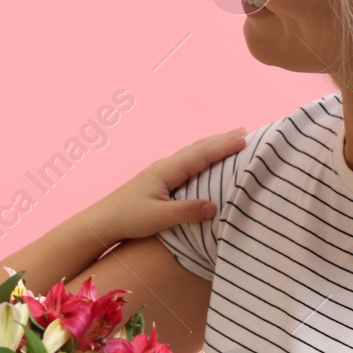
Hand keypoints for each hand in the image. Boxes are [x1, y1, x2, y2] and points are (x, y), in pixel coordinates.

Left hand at [83, 128, 247, 243]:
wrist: (103, 220)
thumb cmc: (129, 218)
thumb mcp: (158, 218)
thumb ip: (186, 212)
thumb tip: (214, 206)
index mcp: (167, 170)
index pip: (201, 154)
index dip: (224, 146)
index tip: (246, 138)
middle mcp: (166, 166)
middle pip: (200, 148)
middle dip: (224, 139)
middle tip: (249, 132)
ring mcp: (164, 171)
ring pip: (195, 153)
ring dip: (215, 145)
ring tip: (235, 140)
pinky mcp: (162, 179)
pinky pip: (190, 162)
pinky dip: (205, 156)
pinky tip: (210, 159)